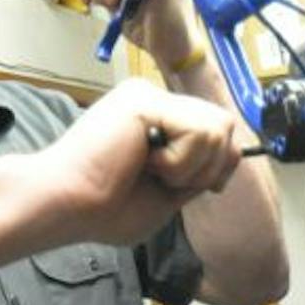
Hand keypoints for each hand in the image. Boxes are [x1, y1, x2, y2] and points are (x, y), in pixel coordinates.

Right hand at [22, 80, 243, 246]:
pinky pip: (198, 130)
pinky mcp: (144, 100)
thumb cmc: (106, 208)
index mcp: (157, 120)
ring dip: (191, 167)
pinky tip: (145, 163)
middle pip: (224, 124)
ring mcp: (148, 96)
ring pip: (217, 127)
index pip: (216, 130)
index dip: (218, 164)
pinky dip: (181, 161)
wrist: (70, 207)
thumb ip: (201, 170)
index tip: (189, 187)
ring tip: (151, 171)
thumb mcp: (172, 191)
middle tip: (165, 181)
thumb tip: (235, 153)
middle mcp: (154, 101)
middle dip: (208, 167)